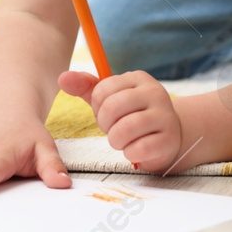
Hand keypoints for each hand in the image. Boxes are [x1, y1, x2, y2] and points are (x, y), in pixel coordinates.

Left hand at [58, 70, 185, 173]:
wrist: (169, 136)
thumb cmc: (133, 115)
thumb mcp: (110, 98)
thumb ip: (86, 88)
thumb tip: (62, 78)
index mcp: (138, 79)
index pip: (103, 90)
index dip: (98, 107)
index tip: (108, 114)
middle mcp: (155, 92)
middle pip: (112, 107)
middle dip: (105, 124)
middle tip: (114, 129)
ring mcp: (165, 116)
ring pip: (124, 130)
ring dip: (116, 140)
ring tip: (123, 140)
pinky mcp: (169, 139)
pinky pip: (138, 149)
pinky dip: (130, 153)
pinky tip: (137, 150)